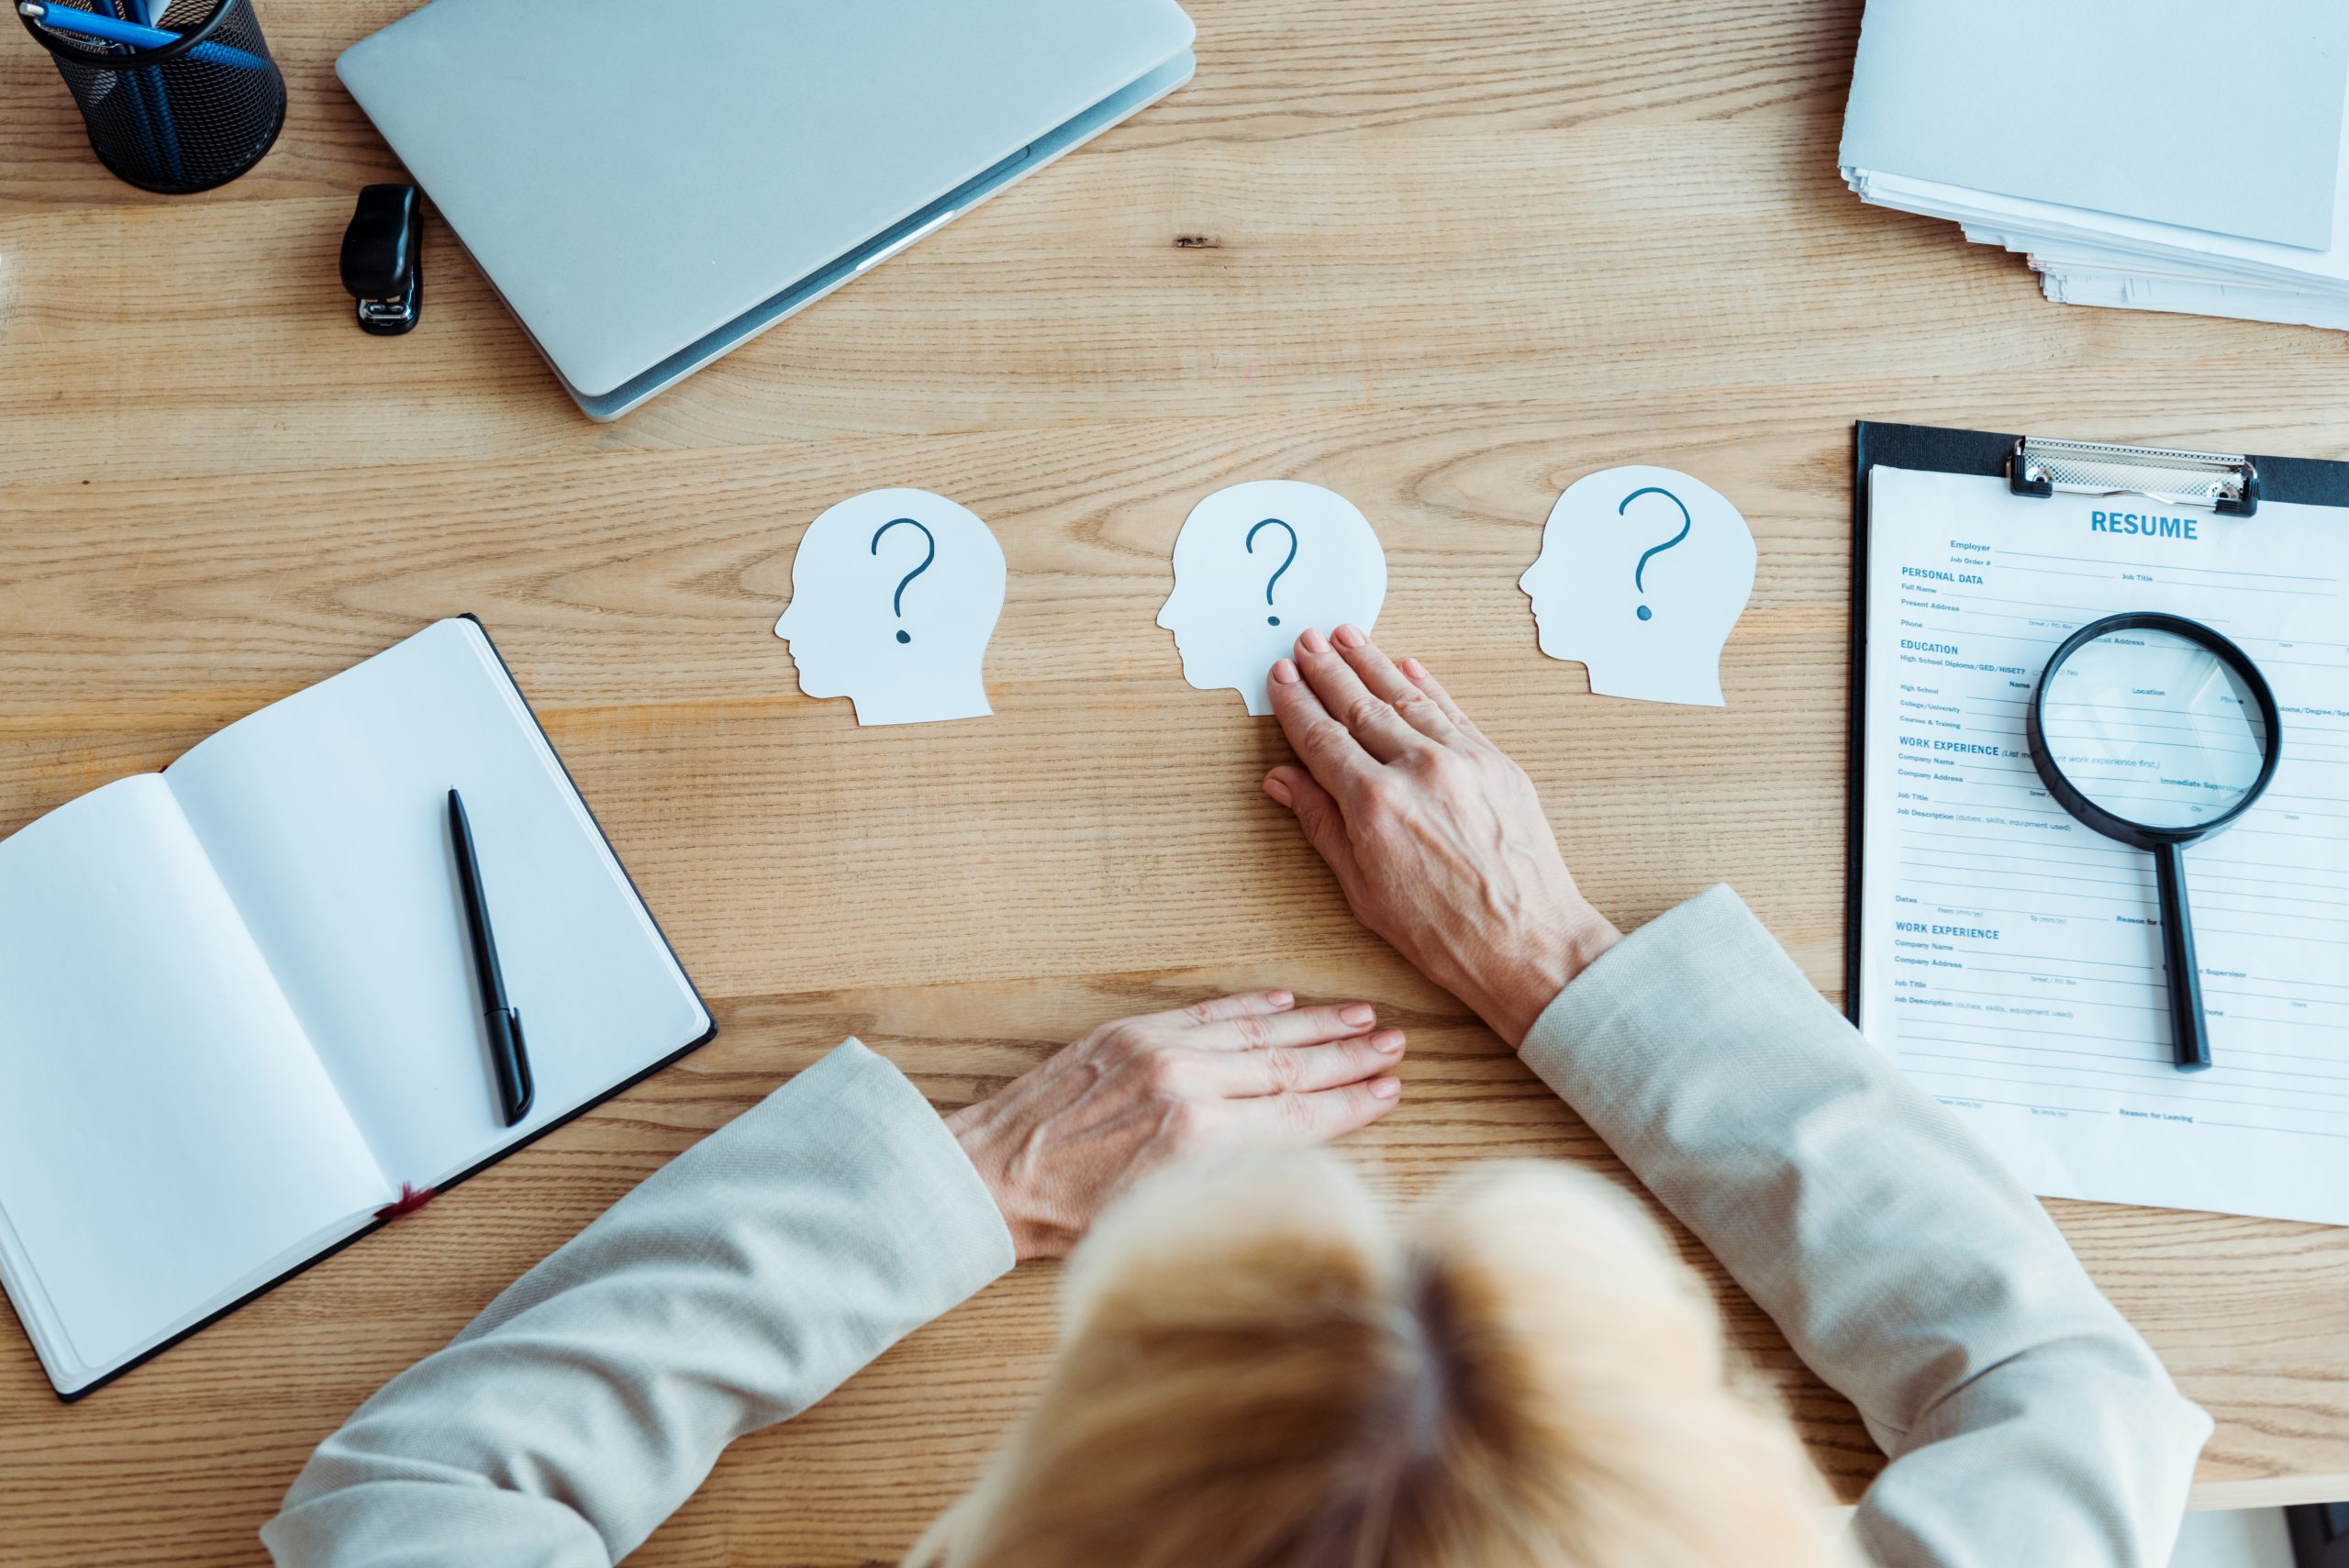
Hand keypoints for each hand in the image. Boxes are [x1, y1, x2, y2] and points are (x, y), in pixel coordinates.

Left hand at [946, 991, 1403, 1259]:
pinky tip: (1284, 1002)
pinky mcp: (1128, 1034)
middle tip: (1394, 1047)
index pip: (1297, 1118)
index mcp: (1196, 1140)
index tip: (1389, 1093)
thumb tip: (1286, 1157)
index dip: (1349, 1106)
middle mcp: (1185, 1088)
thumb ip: (1225, 1179)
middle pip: (1288, 1069)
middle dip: (1348, 1058)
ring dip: (1314, 1025)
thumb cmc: (1070, 1218)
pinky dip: (1248, 1007)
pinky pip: (1204, 1014)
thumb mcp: (1160, 1214)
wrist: (990, 1177)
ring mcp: (1156, 1053)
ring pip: (1254, 1034)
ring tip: (1360, 1019)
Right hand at [1261, 626, 1622, 1047]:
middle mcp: (1418, 770)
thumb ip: (1321, 824)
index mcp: (1375, 804)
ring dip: (1372, 663)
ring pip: (1407, 698)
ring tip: (1346, 636)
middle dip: (1328, 670)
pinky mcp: (1498, 763)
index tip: (1280, 677)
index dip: (1296, 704)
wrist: (1529, 944)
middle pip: (1360, 706)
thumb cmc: (1444, 932)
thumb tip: (1282, 780)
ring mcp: (1464, 761)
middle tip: (1305, 640)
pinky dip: (1426, 686)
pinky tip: (1406, 665)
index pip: (1322, 738)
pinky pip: (1453, 712)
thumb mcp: (1363, 889)